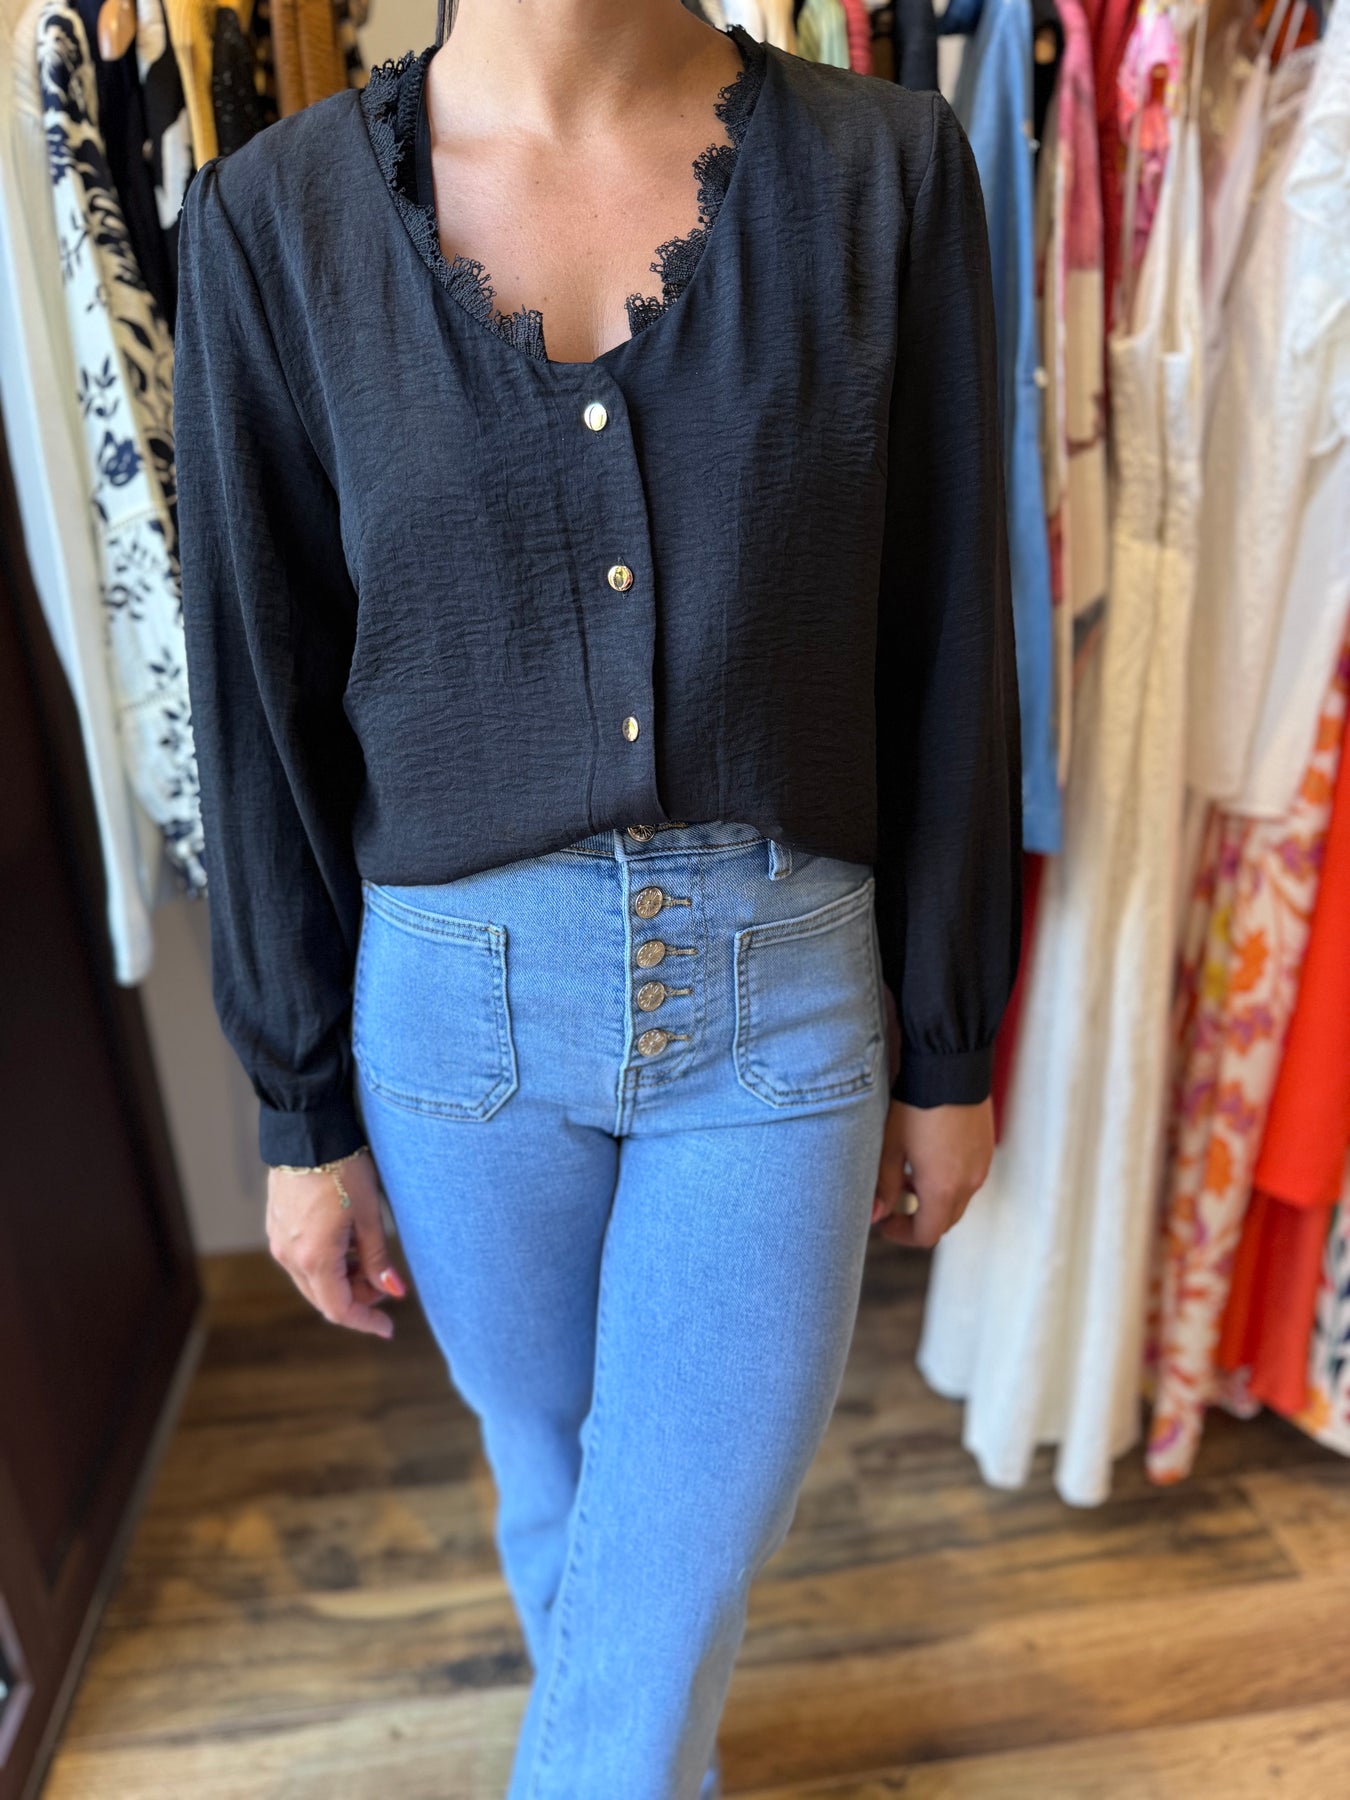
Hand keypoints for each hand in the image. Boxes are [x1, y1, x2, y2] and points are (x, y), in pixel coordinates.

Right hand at [266, 1150, 407, 1337]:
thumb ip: (377, 1259)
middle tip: (385, 1285)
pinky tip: (347, 1242)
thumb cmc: (344, 1169)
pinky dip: (326, 1262)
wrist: (307, 1132)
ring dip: (341, 1279)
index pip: (340, 1309)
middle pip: (324, 1297)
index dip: (366, 1322)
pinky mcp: (276, 1225)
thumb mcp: (369, 1216)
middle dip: (357, 1298)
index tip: (388, 1328)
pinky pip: (301, 1258)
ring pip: (312, 1278)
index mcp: (314, 1258)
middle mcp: (289, 1256)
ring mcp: (279, 1240)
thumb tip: (394, 1292)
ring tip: (368, 1256)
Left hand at [870, 1098, 994, 1249]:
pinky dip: (949, 1181)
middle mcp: (969, 1183)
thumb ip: (883, 1186)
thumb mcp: (891, 1147)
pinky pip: (968, 1178)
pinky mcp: (986, 1148)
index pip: (927, 1234)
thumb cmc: (915, 1107)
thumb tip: (874, 1216)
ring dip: (934, 1199)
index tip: (885, 1222)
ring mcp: (981, 1166)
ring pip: (958, 1199)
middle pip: (945, 1220)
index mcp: (943, 1189)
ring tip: (907, 1177)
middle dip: (919, 1219)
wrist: (949, 1065)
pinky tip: (929, 1158)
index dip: (903, 1234)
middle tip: (893, 1204)